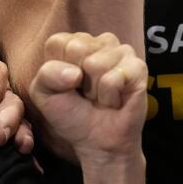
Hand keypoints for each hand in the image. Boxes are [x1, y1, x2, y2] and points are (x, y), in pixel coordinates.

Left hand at [30, 32, 147, 170]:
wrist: (98, 141)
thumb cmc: (72, 114)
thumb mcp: (44, 95)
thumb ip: (46, 75)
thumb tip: (75, 73)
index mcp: (75, 43)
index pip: (58, 42)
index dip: (57, 70)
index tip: (66, 85)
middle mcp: (100, 42)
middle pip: (77, 48)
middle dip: (76, 80)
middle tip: (85, 92)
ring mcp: (122, 52)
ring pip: (95, 64)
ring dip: (94, 90)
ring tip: (100, 96)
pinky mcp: (138, 66)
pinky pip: (114, 79)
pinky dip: (109, 97)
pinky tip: (115, 100)